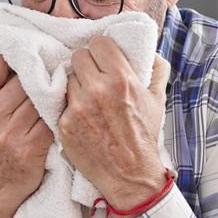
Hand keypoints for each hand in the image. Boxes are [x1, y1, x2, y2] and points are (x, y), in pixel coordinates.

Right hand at [0, 52, 52, 217]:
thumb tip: (22, 53)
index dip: (14, 56)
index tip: (28, 56)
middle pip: (25, 77)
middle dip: (40, 73)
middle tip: (55, 68)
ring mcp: (10, 132)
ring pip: (41, 96)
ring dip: (54, 91)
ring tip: (62, 88)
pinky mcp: (31, 146)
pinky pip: (52, 117)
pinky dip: (60, 111)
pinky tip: (64, 110)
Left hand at [57, 36, 169, 217]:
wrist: (130, 174)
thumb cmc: (144, 136)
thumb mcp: (157, 99)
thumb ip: (156, 70)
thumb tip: (152, 51)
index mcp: (121, 79)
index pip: (97, 43)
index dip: (100, 51)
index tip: (102, 60)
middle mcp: (97, 90)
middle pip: (77, 57)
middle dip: (85, 66)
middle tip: (92, 78)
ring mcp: (78, 108)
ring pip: (67, 79)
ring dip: (75, 86)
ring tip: (87, 99)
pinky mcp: (64, 124)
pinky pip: (59, 103)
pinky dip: (68, 107)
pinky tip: (80, 116)